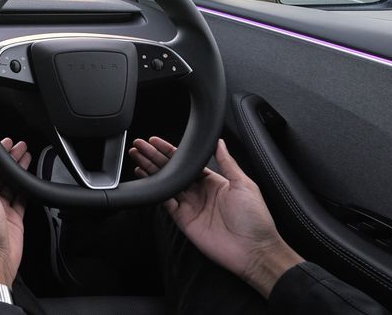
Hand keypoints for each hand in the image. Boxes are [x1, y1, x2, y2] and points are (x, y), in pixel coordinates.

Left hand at [0, 138, 30, 286]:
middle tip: (21, 146)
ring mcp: (2, 207)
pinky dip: (26, 189)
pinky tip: (30, 181)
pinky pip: (21, 199)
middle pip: (1, 173)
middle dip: (10, 159)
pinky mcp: (14, 217)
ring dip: (19, 171)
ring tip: (27, 157)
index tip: (6, 142)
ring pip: (12, 184)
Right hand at [130, 137, 302, 297]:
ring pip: (166, 184)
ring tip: (136, 158)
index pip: (187, 162)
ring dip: (150, 170)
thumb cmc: (255, 219)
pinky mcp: (183, 219)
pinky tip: (144, 179)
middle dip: (155, 157)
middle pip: (173, 170)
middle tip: (140, 146)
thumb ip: (227, 162)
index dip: (170, 151)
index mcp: (214, 181)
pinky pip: (165, 202)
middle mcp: (200, 192)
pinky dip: (154, 191)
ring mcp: (190, 206)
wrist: (253, 250)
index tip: (156, 141)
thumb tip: (219, 141)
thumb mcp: (244, 185)